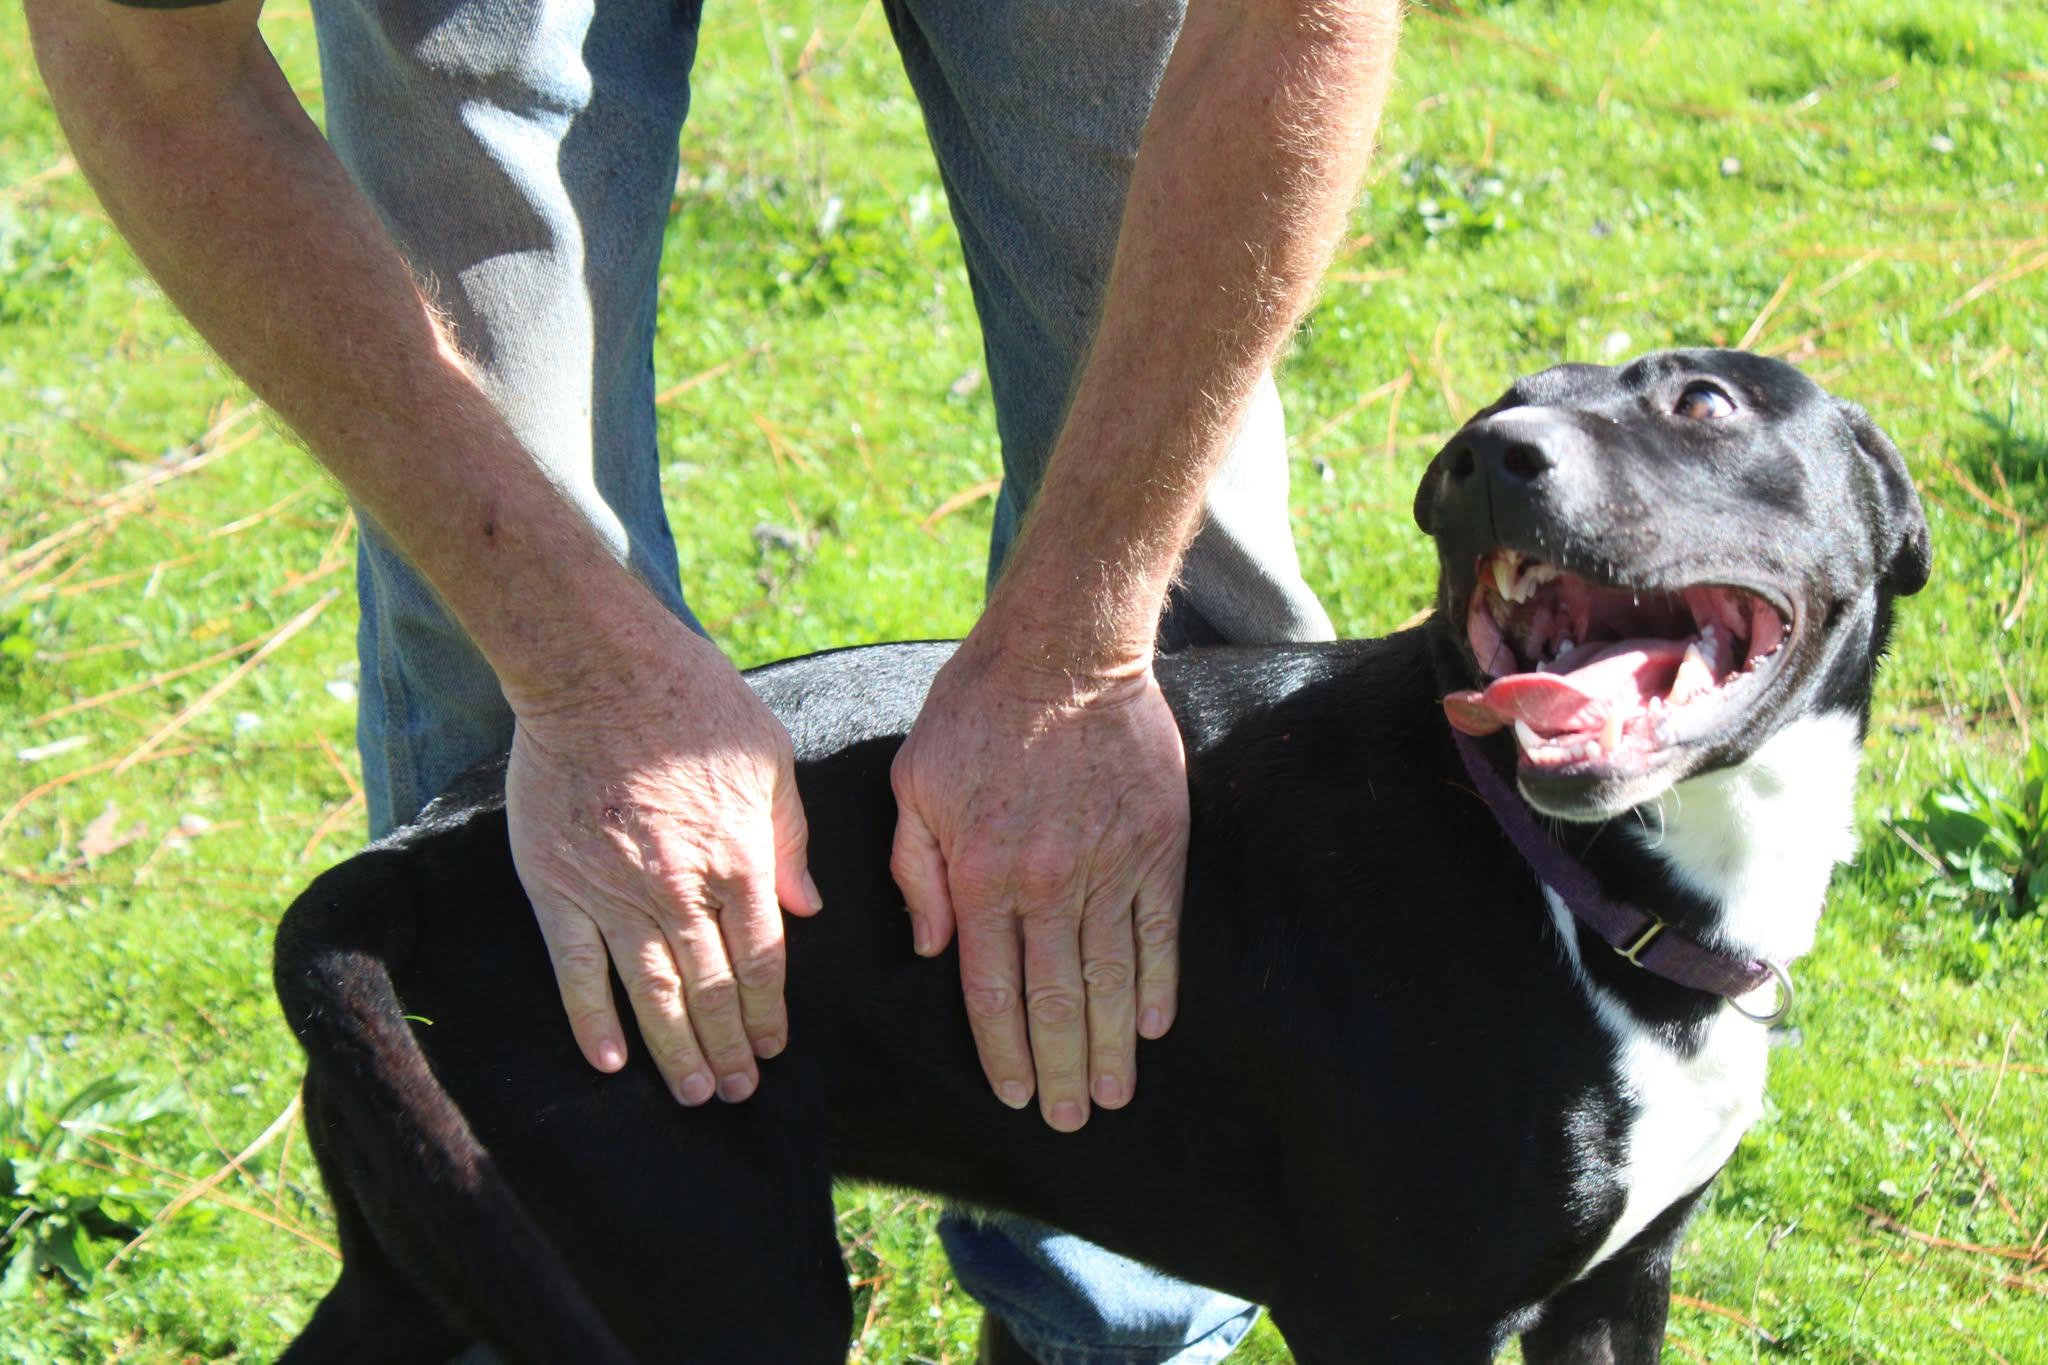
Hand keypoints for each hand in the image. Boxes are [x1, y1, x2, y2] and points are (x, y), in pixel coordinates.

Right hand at [504, 614, 820, 1106]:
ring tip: (694, 1094)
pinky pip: (576, 971)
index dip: (768, 1014)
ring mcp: (615, 894)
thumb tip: (806, 910)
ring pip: (652, 994)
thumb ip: (788, 840)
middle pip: (712, 989)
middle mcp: (682, 889)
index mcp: (741, 858)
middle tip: (737, 1092)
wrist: (597, 669)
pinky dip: (592, 1022)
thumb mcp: (768, 761)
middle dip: (729, 1049)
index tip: (773, 1049)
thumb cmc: (693, 703)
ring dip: (676, 1052)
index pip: (763, 960)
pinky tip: (609, 1063)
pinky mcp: (559, 888)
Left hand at [889, 629, 1187, 1131]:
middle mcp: (1047, 884)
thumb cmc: (976, 711)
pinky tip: (1154, 1026)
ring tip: (1113, 1095)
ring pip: (1111, 980)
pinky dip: (1158, 984)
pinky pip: (1159, 932)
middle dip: (1061, 1070)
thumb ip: (917, 871)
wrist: (1064, 650)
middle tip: (1068, 1120)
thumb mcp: (915, 783)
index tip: (1014, 1092)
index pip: (992, 988)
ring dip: (1112, 1046)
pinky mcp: (1157, 845)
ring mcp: (1109, 867)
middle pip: (1056, 1001)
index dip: (1004, 1049)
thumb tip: (930, 947)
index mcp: (981, 876)